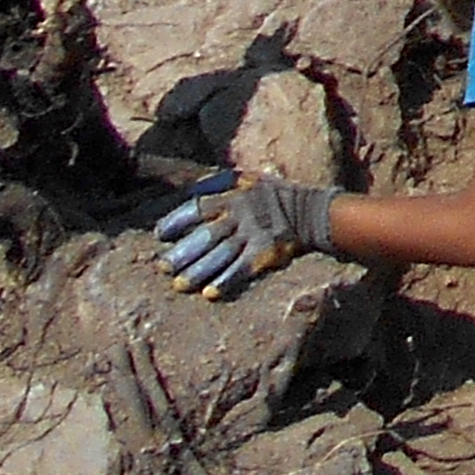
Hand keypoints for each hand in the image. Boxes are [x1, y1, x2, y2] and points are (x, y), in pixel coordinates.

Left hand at [155, 172, 336, 296]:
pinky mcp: (266, 252)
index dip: (177, 221)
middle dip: (182, 253)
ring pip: (220, 255)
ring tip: (180, 285)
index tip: (160, 235)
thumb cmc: (276, 195)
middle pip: (206, 235)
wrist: (314, 212)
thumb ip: (221, 184)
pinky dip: (226, 281)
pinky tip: (210, 294)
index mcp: (235, 194)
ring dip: (198, 271)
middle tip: (163, 267)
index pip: (198, 207)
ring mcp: (255, 234)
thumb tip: (190, 191)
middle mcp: (242, 214)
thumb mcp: (250, 180)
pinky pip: (242, 269)